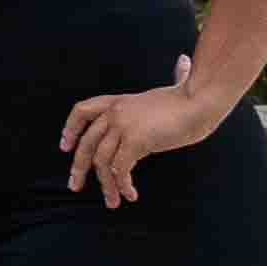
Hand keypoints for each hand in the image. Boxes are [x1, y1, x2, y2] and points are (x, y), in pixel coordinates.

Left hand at [59, 60, 228, 206]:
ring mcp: (122, 125)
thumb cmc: (193, 97)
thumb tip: (183, 63)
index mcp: (118, 102)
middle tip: (75, 186)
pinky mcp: (135, 140)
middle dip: (79, 167)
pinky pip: (120, 168)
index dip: (70, 128)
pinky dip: (122, 184)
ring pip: (101, 161)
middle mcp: (114, 113)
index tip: (65, 146)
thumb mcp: (170, 90)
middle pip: (86, 142)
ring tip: (112, 202)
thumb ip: (170, 80)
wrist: (202, 101)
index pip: (81, 110)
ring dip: (106, 185)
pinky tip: (130, 194)